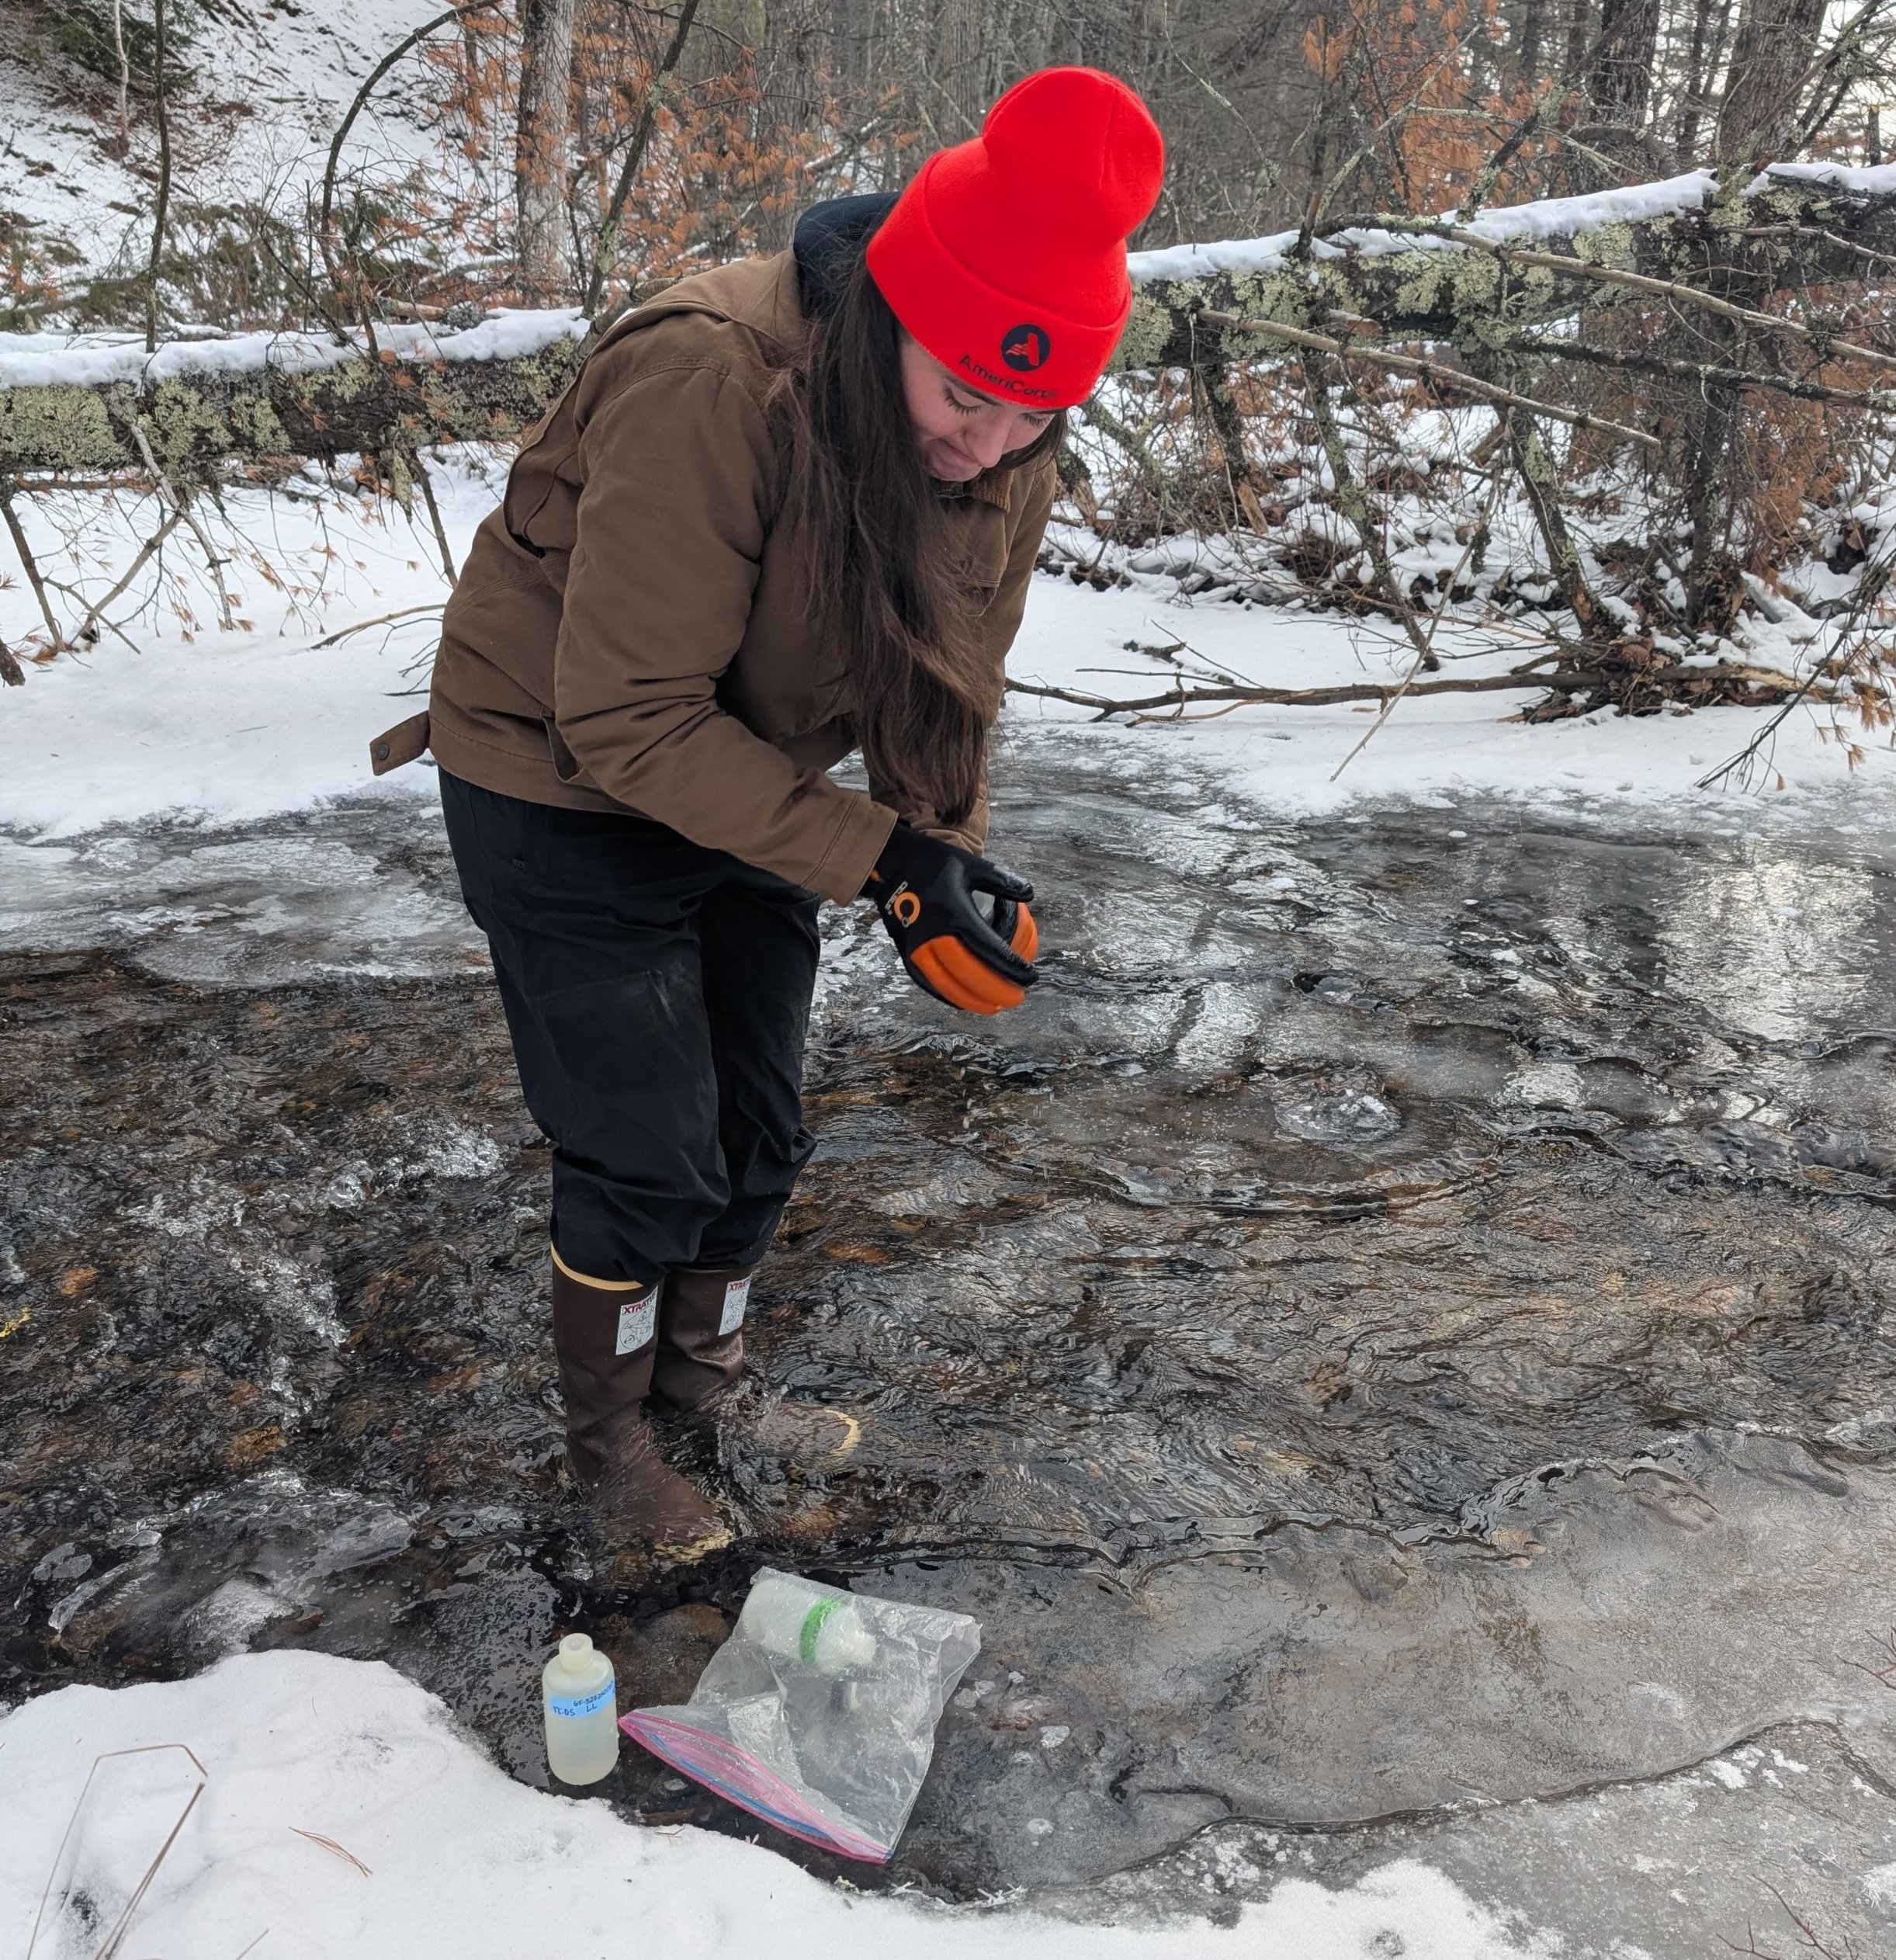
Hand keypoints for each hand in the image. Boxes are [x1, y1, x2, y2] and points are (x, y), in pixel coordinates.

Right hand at [862, 823, 1039, 1014]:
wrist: (892, 860)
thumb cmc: (936, 861)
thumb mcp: (972, 864)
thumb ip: (1003, 881)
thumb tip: (1030, 895)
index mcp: (954, 910)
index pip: (987, 948)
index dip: (1010, 967)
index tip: (1029, 977)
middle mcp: (933, 932)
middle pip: (967, 971)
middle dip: (994, 989)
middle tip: (1017, 998)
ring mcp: (915, 943)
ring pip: (945, 982)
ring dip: (971, 999)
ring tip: (993, 1007)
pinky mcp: (903, 949)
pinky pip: (925, 981)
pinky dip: (945, 995)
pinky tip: (962, 1003)